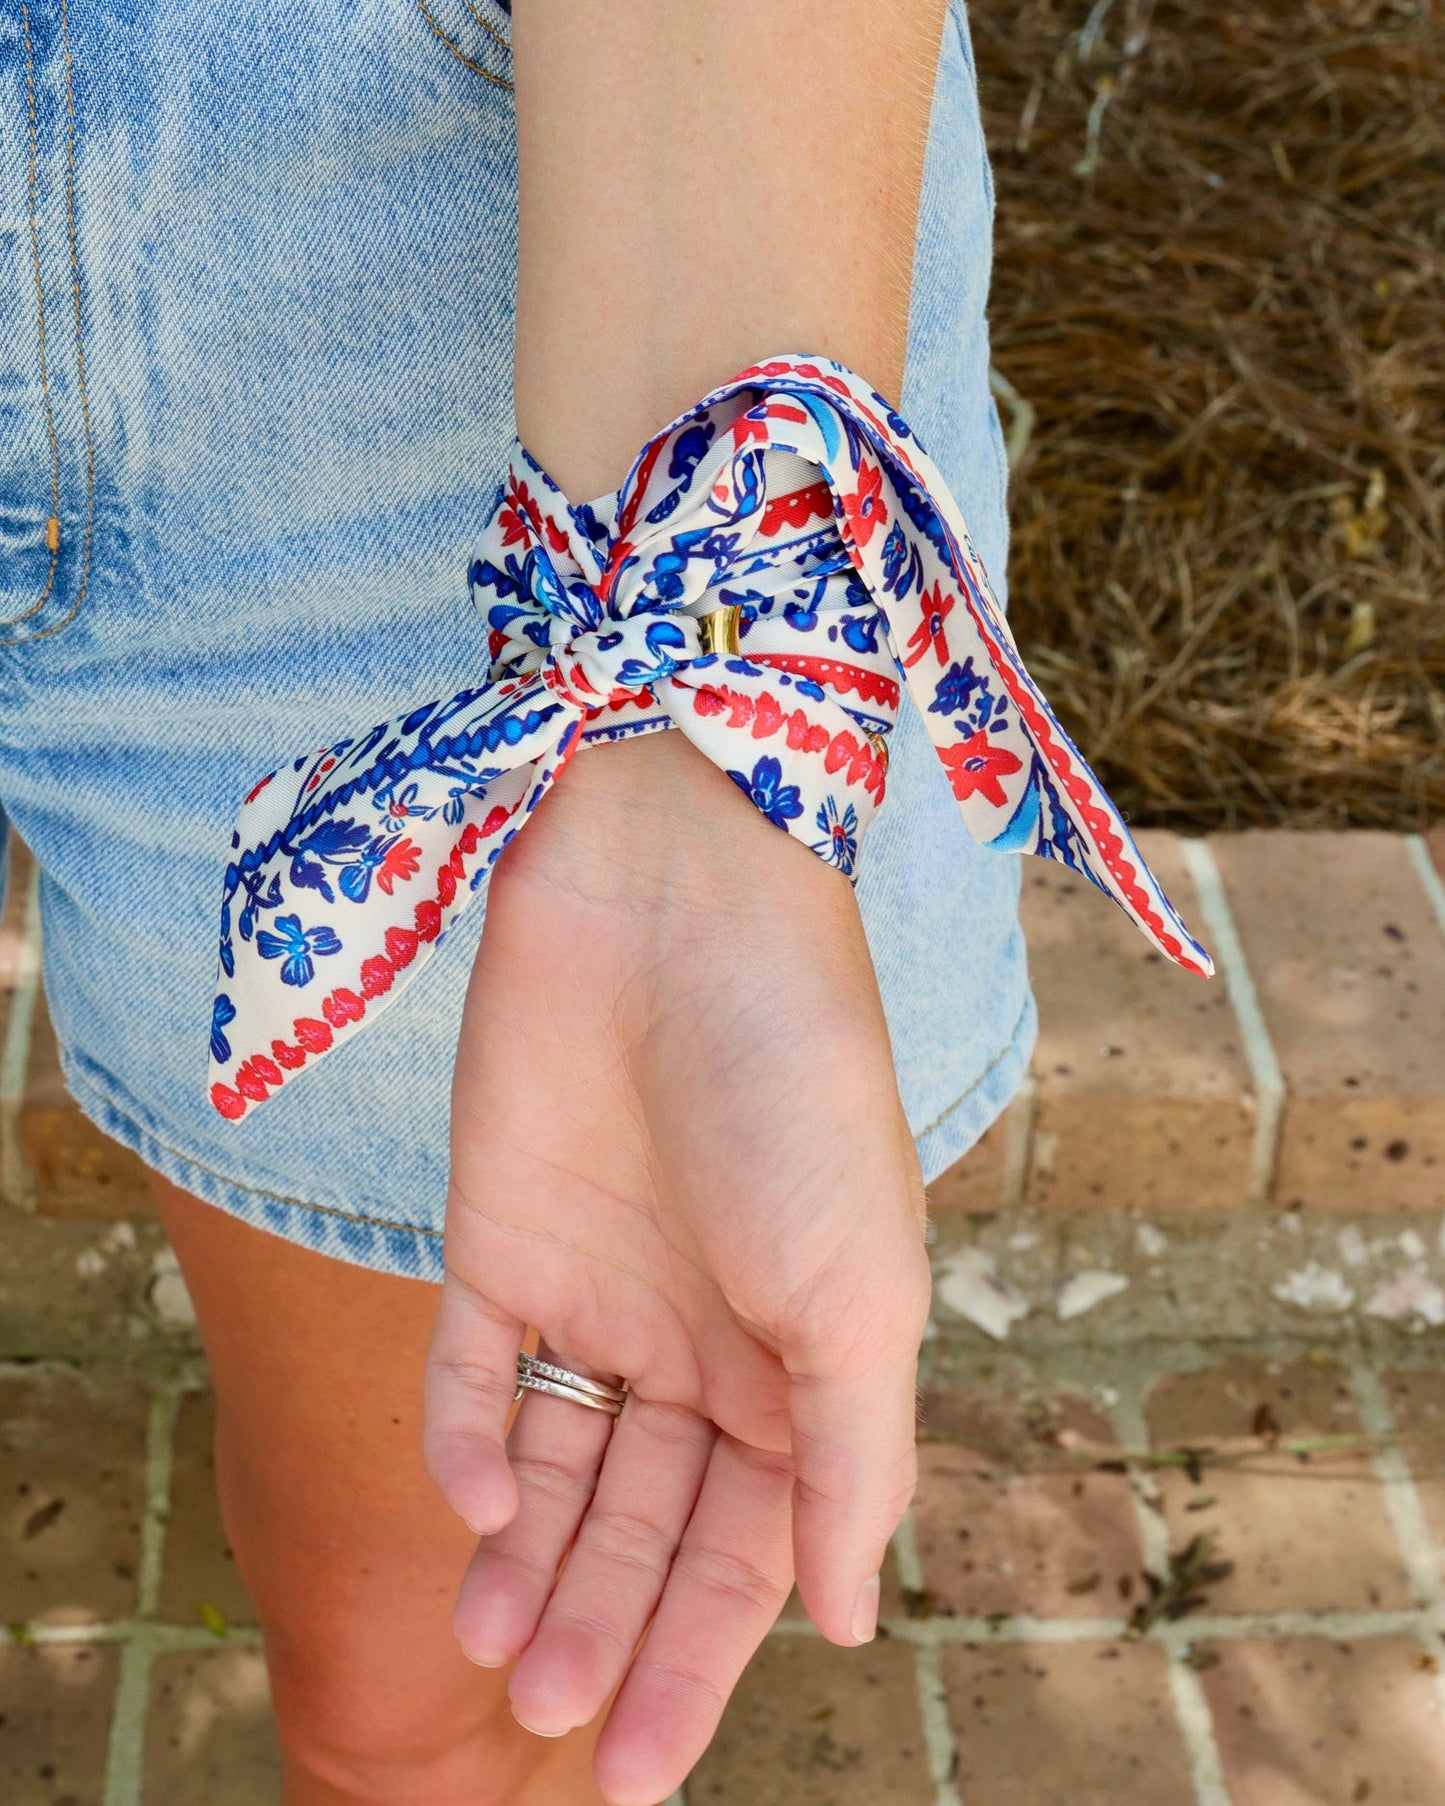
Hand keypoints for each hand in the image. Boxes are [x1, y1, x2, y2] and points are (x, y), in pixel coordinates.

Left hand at [423, 728, 930, 1804]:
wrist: (676, 900)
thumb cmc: (797, 1086)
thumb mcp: (859, 1288)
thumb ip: (849, 1458)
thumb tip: (846, 1622)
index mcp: (800, 1361)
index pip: (745, 1547)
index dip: (699, 1661)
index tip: (641, 1771)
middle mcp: (698, 1340)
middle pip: (641, 1523)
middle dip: (604, 1624)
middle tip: (553, 1724)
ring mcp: (596, 1291)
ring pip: (553, 1468)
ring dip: (528, 1559)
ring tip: (500, 1650)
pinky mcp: (500, 1236)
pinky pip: (478, 1369)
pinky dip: (470, 1439)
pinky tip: (475, 1503)